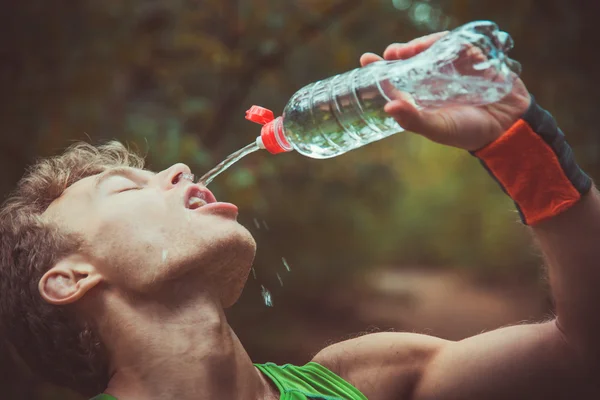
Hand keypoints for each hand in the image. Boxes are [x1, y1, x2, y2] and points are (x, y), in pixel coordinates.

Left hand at [361, 32, 531, 150]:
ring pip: (434, 48)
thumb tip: (388, 108)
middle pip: (412, 57)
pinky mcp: (475, 58)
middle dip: (400, 52)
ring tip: (410, 50)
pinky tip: (440, 45)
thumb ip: (413, 120)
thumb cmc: (468, 132)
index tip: (366, 59)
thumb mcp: (437, 128)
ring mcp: (455, 66)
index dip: (380, 67)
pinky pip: (460, 44)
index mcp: (422, 94)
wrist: (506, 128)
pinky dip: (449, 43)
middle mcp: (435, 78)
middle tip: (391, 53)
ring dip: (421, 45)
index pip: (396, 76)